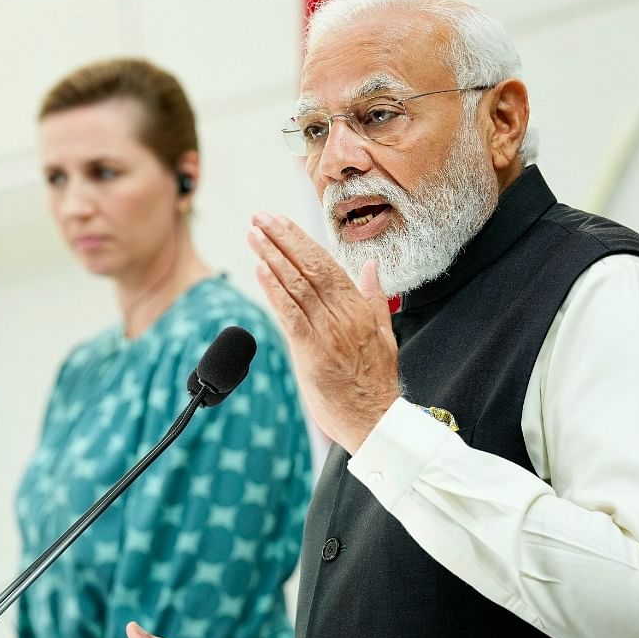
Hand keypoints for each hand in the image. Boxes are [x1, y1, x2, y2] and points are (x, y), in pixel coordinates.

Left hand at [248, 212, 400, 452]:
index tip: (281, 221)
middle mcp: (344, 315)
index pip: (327, 264)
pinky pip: (290, 314)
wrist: (375, 421)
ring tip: (254, 234)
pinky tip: (260, 269)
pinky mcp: (311, 352)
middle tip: (260, 217)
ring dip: (273, 256)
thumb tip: (371, 266)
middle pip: (310, 267)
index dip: (302, 240)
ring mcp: (327, 333)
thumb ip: (373, 297)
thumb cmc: (376, 381)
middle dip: (283, 238)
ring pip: (297, 286)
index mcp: (359, 308)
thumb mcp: (384, 333)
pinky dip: (274, 290)